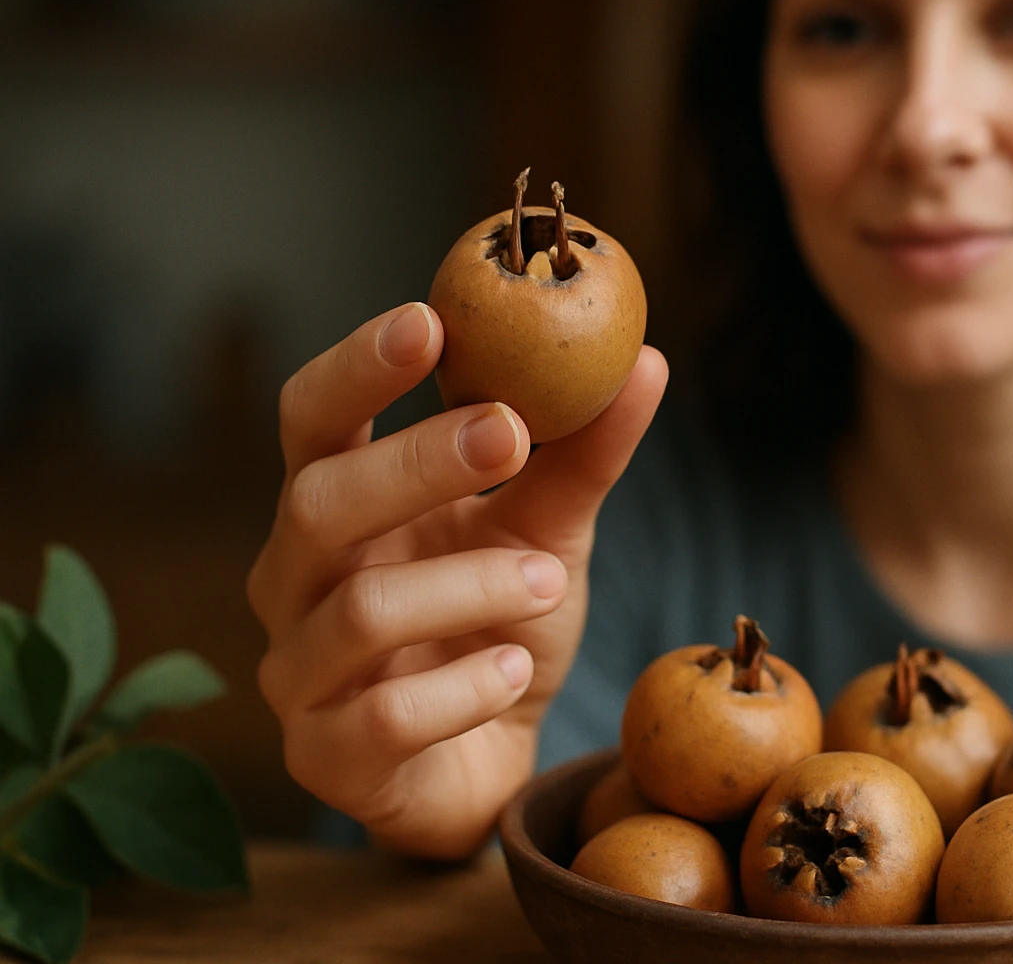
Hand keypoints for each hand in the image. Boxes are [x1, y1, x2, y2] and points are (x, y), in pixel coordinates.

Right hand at [246, 302, 666, 858]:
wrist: (490, 761)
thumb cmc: (499, 625)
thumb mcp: (547, 533)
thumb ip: (581, 456)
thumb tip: (646, 361)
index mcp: (335, 504)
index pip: (312, 417)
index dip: (356, 367)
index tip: (430, 322)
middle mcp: (294, 578)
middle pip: (318, 500)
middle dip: (416, 463)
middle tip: (509, 431)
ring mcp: (299, 672)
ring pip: (362, 611)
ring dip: (469, 585)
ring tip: (549, 580)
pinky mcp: (325, 758)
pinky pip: (385, 718)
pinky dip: (464, 690)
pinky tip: (513, 673)